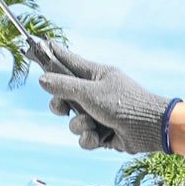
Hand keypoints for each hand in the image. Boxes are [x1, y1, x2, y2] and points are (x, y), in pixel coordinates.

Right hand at [30, 38, 175, 153]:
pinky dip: (91, 139)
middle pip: (64, 96)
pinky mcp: (103, 132)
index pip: (68, 62)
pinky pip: (85, 137)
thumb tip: (42, 79)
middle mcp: (96, 92)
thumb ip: (65, 86)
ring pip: (73, 121)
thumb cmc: (123, 103)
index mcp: (96, 75)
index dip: (52, 56)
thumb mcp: (90, 92)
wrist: (149, 129)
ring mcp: (99, 113)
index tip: (35, 47)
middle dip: (60, 105)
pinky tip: (101, 136)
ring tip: (93, 124)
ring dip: (80, 125)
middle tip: (64, 108)